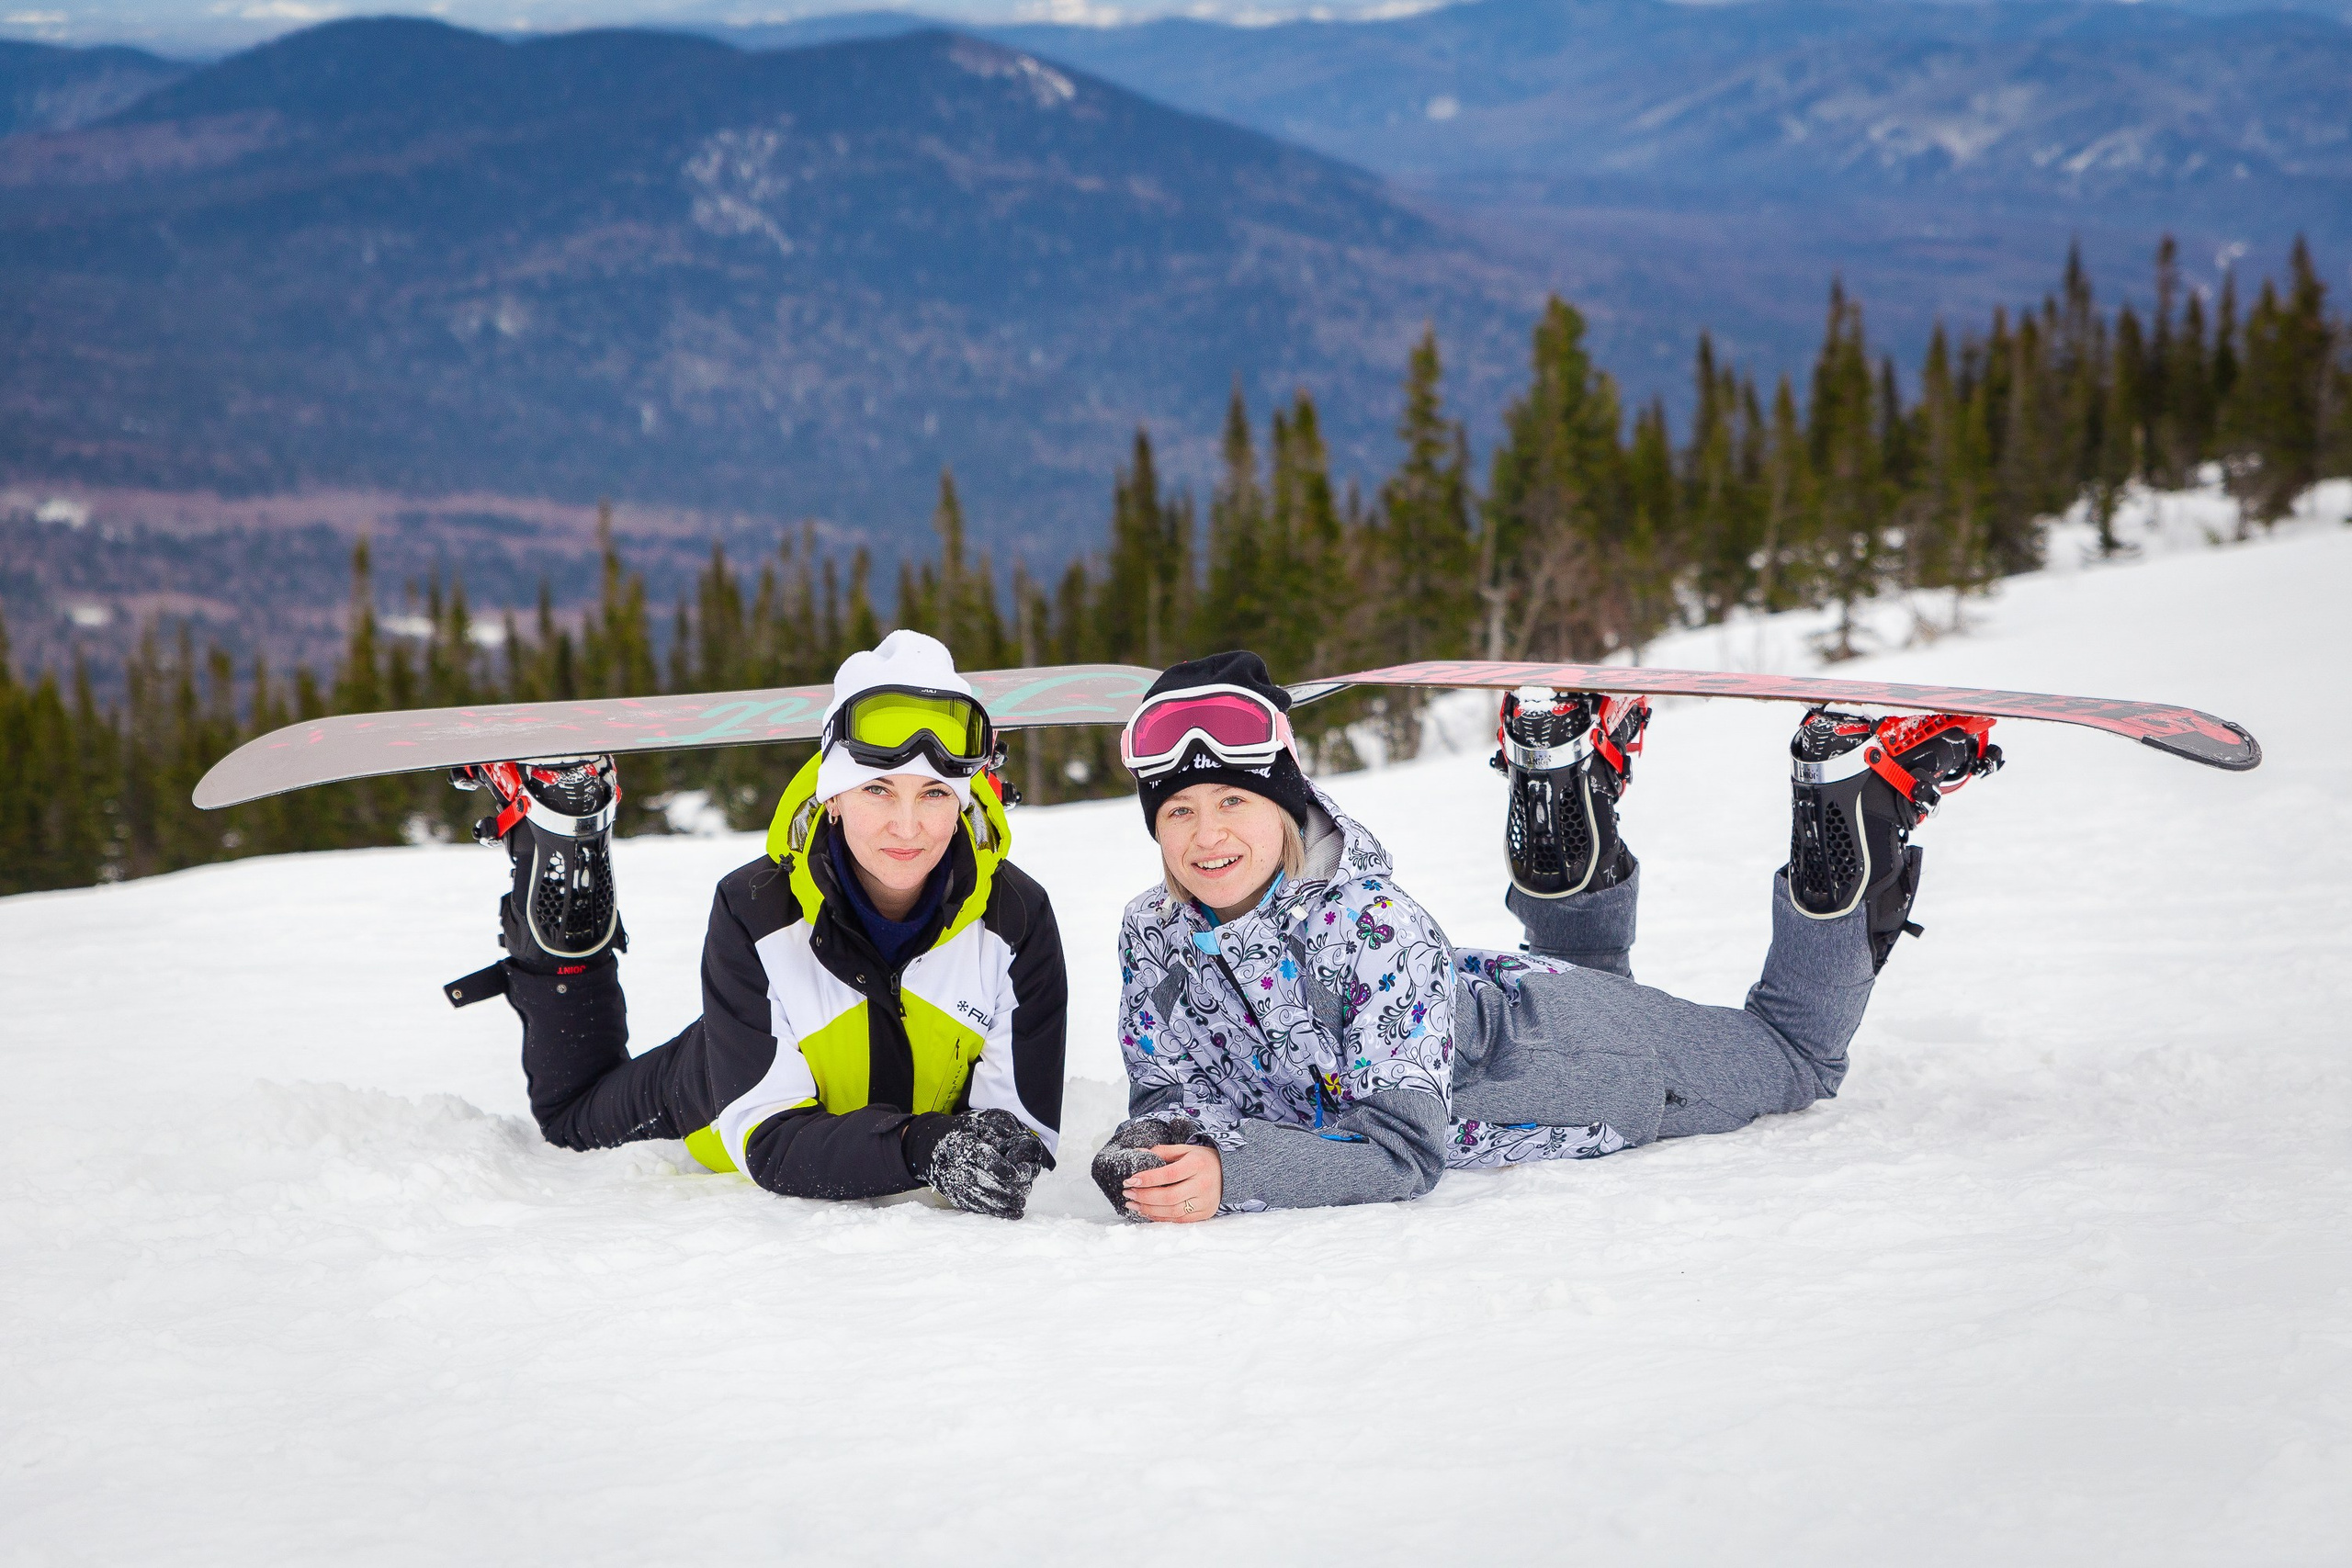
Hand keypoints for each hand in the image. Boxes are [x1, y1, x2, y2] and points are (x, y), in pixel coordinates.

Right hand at [925, 1108, 1048, 1219]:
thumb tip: (1013, 1136)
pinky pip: (971, 1204)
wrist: (928, 1148)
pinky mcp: (952, 1193)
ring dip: (999, 1206)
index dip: (1002, 1168)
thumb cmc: (957, 1134)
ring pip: (978, 1197)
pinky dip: (989, 1210)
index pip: (984, 1159)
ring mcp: (953, 1182)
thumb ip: (993, 1130)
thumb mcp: (972, 1125)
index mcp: (963, 1146)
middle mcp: (957, 1166)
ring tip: (1018, 1210)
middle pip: (982, 1182)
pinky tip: (1006, 1213)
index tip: (1017, 1175)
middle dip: (1004, 1192)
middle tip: (1021, 1199)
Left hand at [1121, 1144, 1220, 1222]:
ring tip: (1132, 1204)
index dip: (1148, 1179)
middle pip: (1169, 1197)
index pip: (1169, 1174)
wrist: (1229, 1173)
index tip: (1130, 1179)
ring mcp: (1205, 1202)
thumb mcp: (1185, 1150)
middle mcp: (1203, 1184)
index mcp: (1198, 1164)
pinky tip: (1147, 1211)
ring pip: (1173, 1211)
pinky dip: (1160, 1217)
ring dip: (1148, 1209)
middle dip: (1144, 1196)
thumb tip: (1137, 1153)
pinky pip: (1179, 1219)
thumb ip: (1161, 1152)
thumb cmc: (1202, 1159)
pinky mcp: (1205, 1214)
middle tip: (1128, 1193)